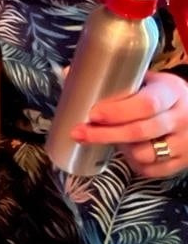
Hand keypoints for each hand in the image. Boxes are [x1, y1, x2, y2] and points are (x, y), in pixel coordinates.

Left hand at [72, 71, 187, 177]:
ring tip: (110, 137)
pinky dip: (134, 163)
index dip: (117, 111)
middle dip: (105, 134)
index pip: (146, 104)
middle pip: (140, 131)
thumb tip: (67, 73)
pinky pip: (152, 170)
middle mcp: (182, 117)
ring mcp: (185, 142)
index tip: (93, 114)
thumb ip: (113, 79)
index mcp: (171, 91)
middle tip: (80, 132)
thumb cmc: (161, 94)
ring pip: (145, 154)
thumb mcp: (146, 79)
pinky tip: (127, 151)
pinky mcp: (184, 161)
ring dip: (121, 149)